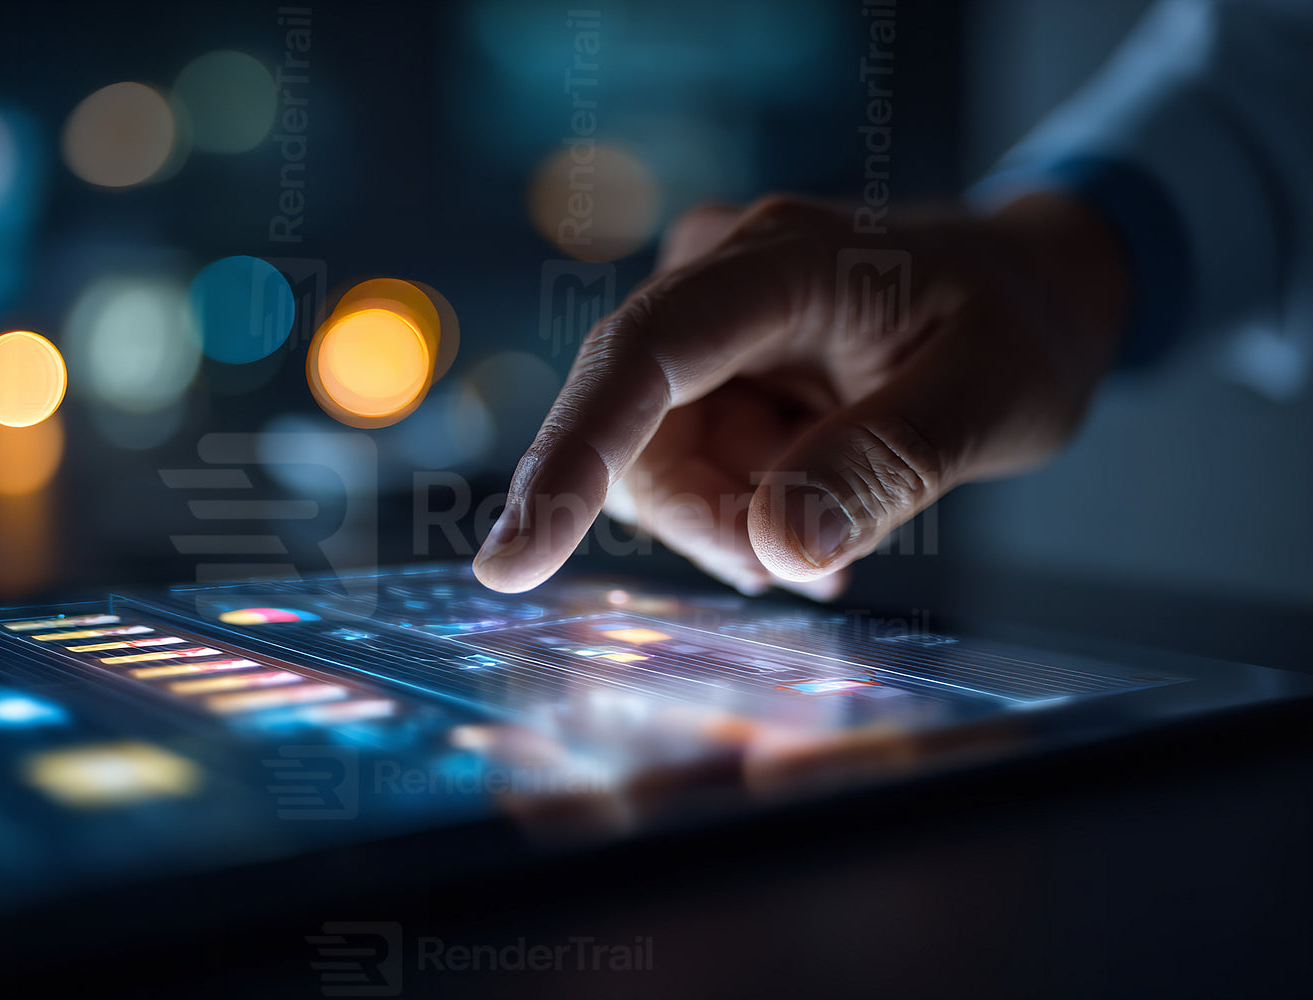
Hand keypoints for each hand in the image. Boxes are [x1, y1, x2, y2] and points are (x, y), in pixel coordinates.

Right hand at [473, 192, 1127, 595]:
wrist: (1026, 290)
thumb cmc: (1019, 327)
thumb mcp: (991, 398)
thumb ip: (886, 464)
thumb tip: (776, 551)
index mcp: (781, 261)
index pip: (642, 358)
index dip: (570, 459)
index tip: (511, 564)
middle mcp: (715, 276)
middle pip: (640, 436)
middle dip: (714, 520)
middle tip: (820, 566)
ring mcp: (700, 320)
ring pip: (654, 465)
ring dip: (733, 520)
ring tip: (836, 529)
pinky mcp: (701, 363)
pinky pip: (682, 464)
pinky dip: (738, 508)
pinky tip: (812, 506)